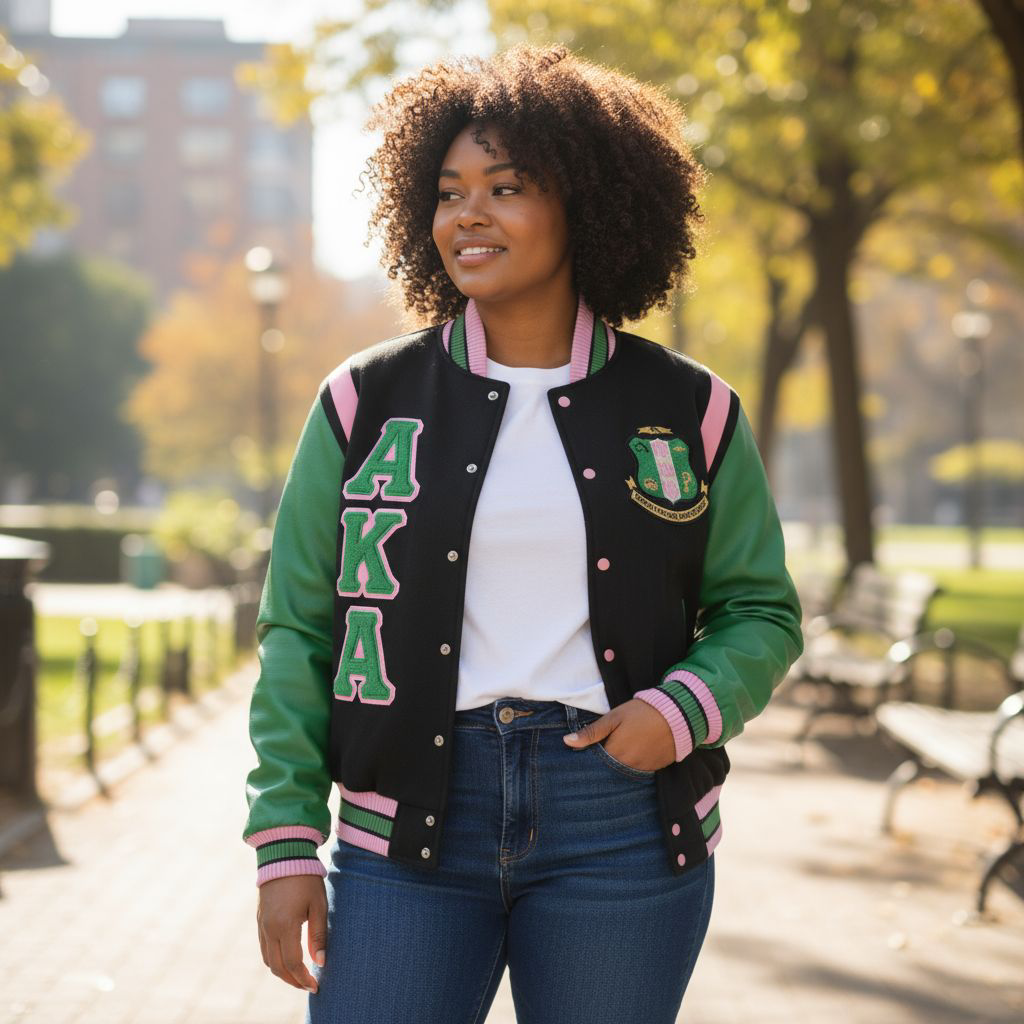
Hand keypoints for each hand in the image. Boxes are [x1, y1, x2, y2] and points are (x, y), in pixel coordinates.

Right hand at [257, 874, 327, 993]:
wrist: (284, 854)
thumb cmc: (306, 878)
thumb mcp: (318, 904)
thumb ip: (318, 935)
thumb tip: (320, 962)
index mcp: (284, 926)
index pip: (292, 963)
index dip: (304, 978)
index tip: (316, 986)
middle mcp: (268, 929)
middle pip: (277, 967)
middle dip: (292, 980)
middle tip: (308, 985)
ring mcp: (261, 924)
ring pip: (267, 960)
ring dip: (282, 972)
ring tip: (298, 976)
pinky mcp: (259, 918)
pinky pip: (264, 947)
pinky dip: (274, 959)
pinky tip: (286, 958)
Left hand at [563, 698, 676, 771]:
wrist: (677, 715)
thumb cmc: (641, 712)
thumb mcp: (614, 718)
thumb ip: (591, 732)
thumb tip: (567, 742)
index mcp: (615, 753)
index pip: (595, 763)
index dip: (589, 758)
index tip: (586, 752)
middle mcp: (628, 766)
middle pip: (608, 771)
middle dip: (603, 764)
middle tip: (604, 751)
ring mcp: (642, 770)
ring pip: (623, 773)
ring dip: (618, 766)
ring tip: (619, 751)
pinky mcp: (654, 769)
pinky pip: (638, 772)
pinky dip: (632, 766)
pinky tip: (632, 754)